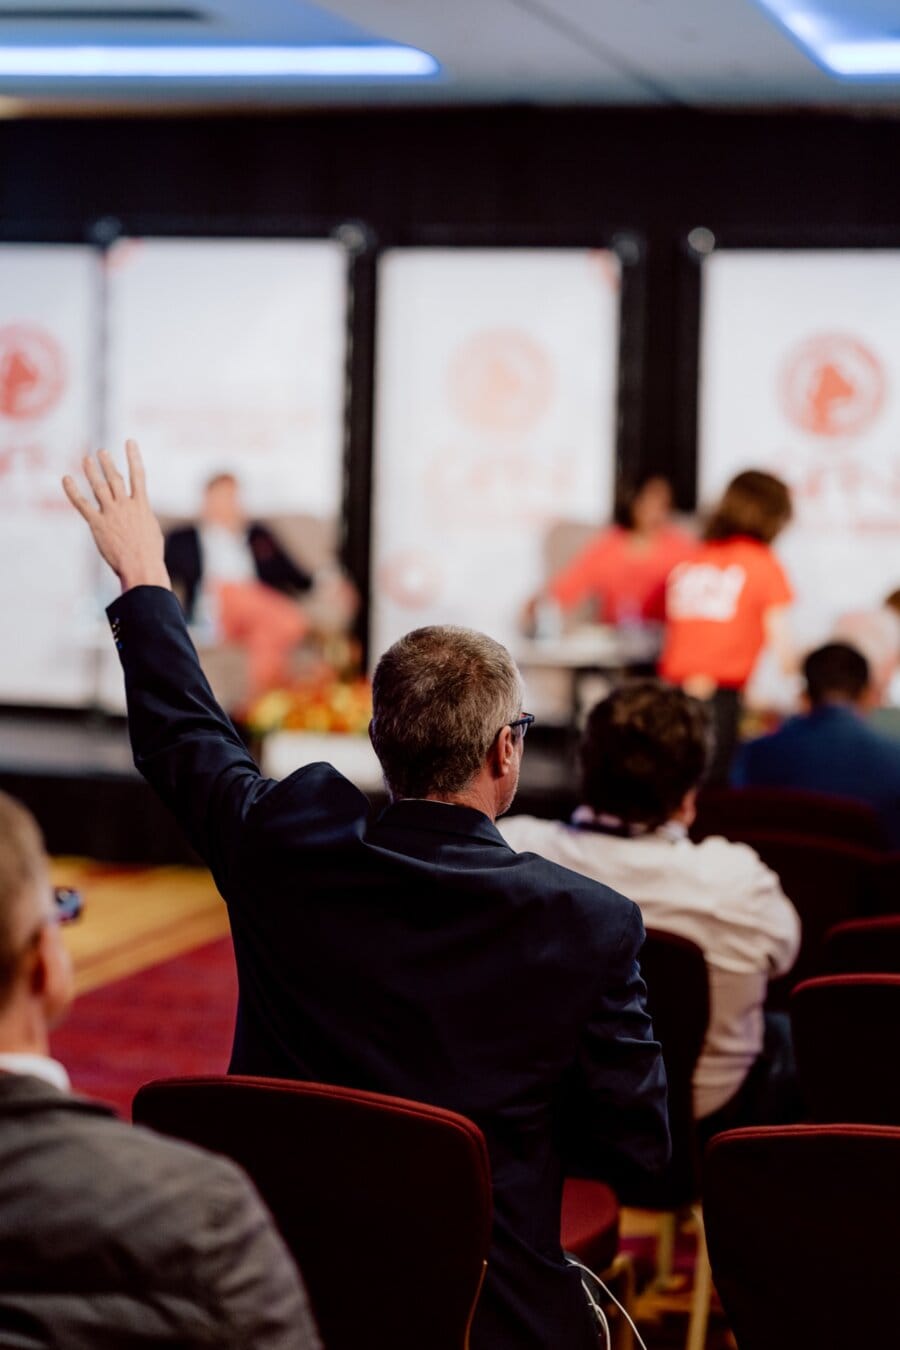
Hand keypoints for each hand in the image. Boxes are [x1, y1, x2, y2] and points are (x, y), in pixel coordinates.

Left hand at [63, 440, 170, 592]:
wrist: (142, 567)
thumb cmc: (150, 554)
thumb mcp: (151, 531)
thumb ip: (142, 518)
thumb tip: (138, 515)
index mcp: (142, 506)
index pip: (138, 475)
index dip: (133, 457)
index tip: (130, 442)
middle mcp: (125, 505)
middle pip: (115, 478)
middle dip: (108, 464)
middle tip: (101, 452)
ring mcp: (111, 513)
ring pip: (99, 487)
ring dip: (92, 471)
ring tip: (86, 459)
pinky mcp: (97, 524)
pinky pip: (82, 504)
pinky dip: (73, 491)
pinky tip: (67, 479)